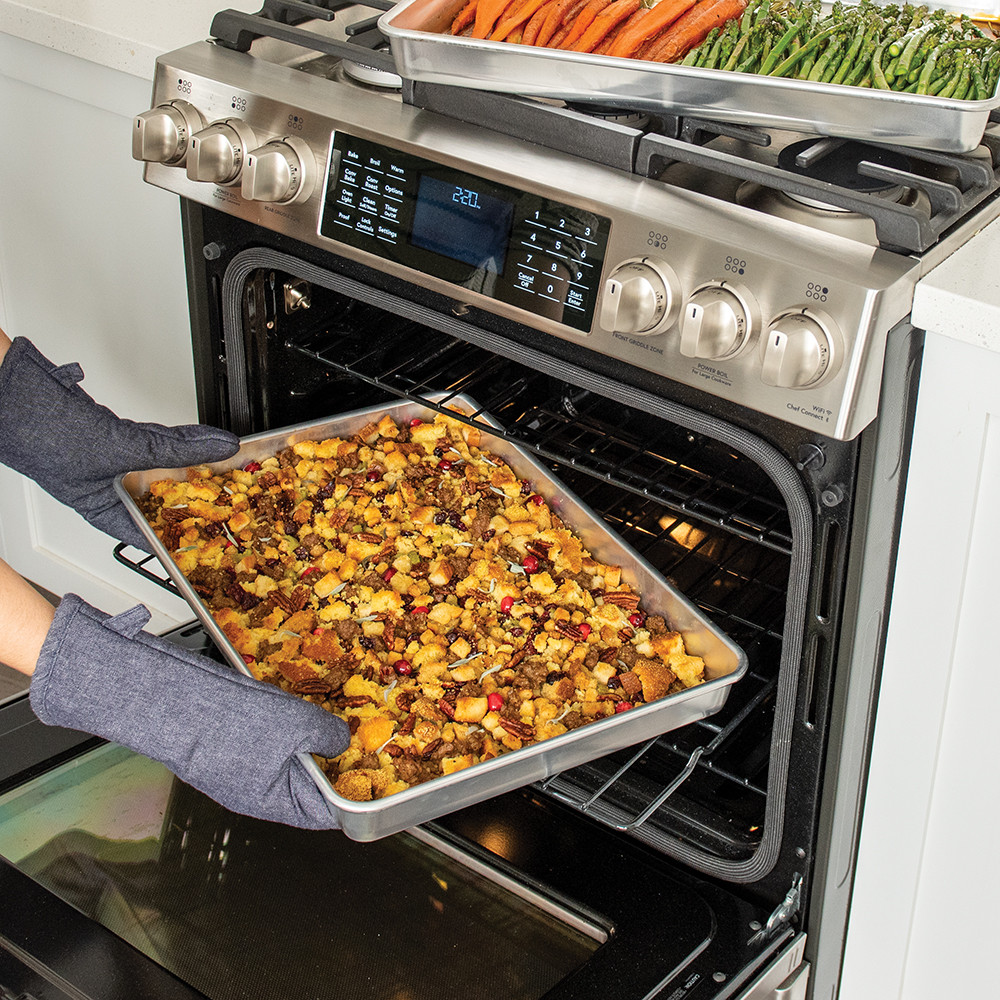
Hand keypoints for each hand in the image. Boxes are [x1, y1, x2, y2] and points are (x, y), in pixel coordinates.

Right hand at [0, 335, 238, 550]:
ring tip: (223, 461)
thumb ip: (173, 449)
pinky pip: (149, 440)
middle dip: (195, 494)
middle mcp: (103, 487)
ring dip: (189, 460)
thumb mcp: (119, 447)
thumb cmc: (39, 432)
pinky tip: (199, 438)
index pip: (147, 533)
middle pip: (159, 497)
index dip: (180, 536)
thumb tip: (219, 447)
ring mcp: (105, 458)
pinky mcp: (107, 431)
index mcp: (99, 508)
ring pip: (158, 465)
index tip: (213, 536)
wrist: (11, 388)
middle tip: (230, 495)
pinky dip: (174, 438)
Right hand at [31, 594, 349, 828]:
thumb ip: (326, 736)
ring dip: (309, 733)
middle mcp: (256, 789)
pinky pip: (268, 734)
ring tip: (329, 713)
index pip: (325, 812)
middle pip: (309, 781)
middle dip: (334, 757)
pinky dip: (285, 719)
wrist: (166, 694)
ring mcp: (242, 764)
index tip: (377, 773)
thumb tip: (341, 742)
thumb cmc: (223, 721)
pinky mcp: (230, 738)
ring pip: (289, 753)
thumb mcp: (294, 725)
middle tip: (360, 733)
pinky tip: (293, 700)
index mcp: (272, 803)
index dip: (354, 792)